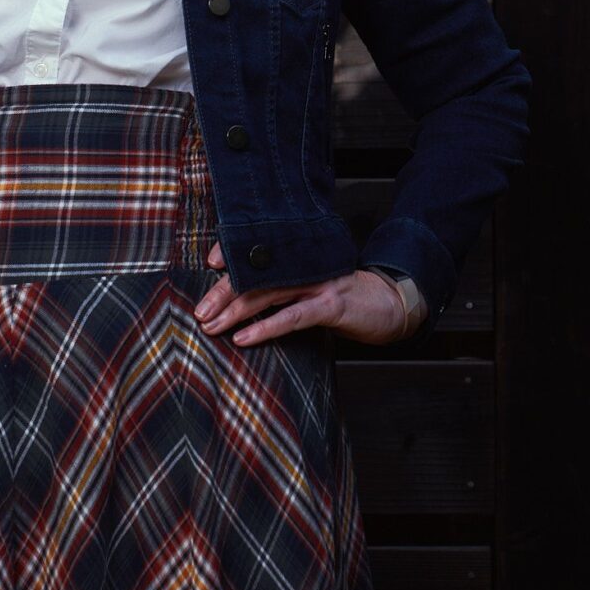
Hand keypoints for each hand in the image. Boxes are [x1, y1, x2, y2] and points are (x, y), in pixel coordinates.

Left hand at [193, 240, 422, 346]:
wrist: (391, 302)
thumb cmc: (343, 297)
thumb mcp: (311, 286)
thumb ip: (282, 288)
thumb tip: (240, 300)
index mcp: (295, 257)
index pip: (257, 250)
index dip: (232, 253)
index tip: (209, 263)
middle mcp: (302, 263)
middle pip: (253, 275)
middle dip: (222, 293)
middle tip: (198, 311)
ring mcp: (316, 282)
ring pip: (266, 294)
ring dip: (234, 312)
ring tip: (211, 325)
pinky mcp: (330, 304)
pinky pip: (291, 316)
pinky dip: (265, 328)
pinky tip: (243, 338)